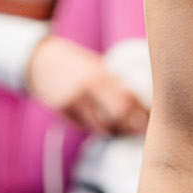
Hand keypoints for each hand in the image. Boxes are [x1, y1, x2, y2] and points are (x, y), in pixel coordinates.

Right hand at [25, 35, 149, 135]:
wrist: (39, 61)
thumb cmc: (74, 63)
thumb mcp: (97, 66)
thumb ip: (115, 82)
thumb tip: (140, 103)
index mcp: (101, 73)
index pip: (129, 97)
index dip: (143, 111)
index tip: (152, 119)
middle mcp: (89, 87)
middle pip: (119, 114)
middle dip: (132, 126)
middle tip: (141, 131)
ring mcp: (75, 101)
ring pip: (102, 126)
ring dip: (114, 131)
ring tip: (121, 129)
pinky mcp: (63, 112)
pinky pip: (85, 127)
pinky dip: (94, 127)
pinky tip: (96, 121)